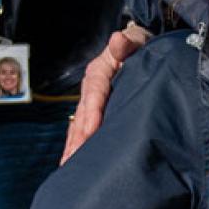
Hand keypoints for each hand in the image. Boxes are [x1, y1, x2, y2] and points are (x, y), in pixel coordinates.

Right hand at [62, 23, 150, 162]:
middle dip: (78, 138)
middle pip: (83, 114)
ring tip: (68, 168)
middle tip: (73, 159)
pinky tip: (74, 165)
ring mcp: (91, 102)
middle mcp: (91, 88)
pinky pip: (83, 130)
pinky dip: (78, 146)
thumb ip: (128, 43)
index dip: (92, 112)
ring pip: (79, 126)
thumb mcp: (137, 40)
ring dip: (74, 146)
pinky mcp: (95, 112)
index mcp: (99, 71)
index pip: (94, 92)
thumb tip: (118, 40)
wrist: (139, 48)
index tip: (90, 131)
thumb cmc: (140, 45)